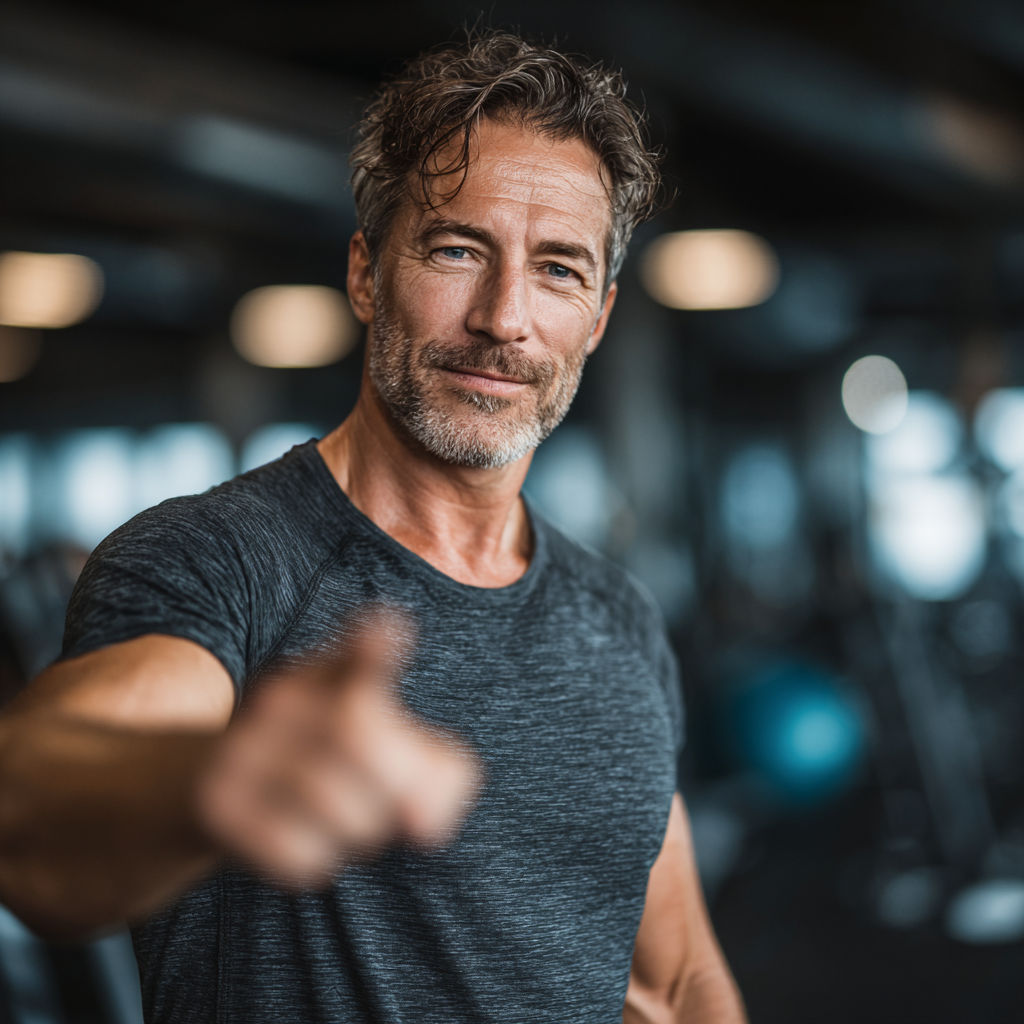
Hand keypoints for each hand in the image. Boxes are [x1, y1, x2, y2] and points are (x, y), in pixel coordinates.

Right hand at [196, 611, 480, 886]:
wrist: (210, 782)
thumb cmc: (328, 765)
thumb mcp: (388, 750)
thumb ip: (437, 774)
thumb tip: (426, 826)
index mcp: (328, 674)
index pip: (357, 654)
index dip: (373, 647)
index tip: (395, 634)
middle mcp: (280, 697)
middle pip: (360, 735)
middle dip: (394, 786)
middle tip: (390, 804)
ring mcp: (242, 747)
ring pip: (333, 803)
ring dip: (360, 832)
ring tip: (347, 824)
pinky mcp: (218, 803)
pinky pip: (297, 853)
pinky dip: (317, 860)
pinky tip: (305, 842)